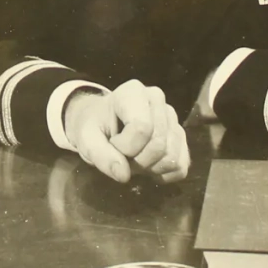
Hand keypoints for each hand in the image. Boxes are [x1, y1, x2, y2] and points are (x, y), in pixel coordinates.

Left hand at [63, 80, 190, 184]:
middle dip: (137, 161)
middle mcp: (158, 99)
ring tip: (133, 158)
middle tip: (122, 155)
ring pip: (171, 156)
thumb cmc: (95, 127)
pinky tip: (148, 165)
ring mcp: (173, 117)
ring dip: (149, 168)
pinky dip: (163, 173)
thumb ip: (100, 155)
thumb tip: (124, 175)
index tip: (112, 143)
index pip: (142, 127)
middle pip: (158, 144)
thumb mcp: (85, 139)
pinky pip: (181, 165)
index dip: (125, 147)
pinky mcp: (181, 137)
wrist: (103, 124)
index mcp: (133, 92)